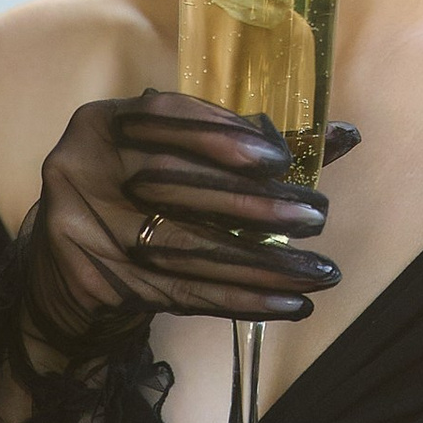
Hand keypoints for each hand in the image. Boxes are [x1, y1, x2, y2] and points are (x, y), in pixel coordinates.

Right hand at [12, 92, 346, 367]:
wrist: (78, 265)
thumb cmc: (147, 196)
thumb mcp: (185, 158)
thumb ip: (255, 144)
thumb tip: (345, 135)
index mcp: (104, 123)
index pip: (164, 118)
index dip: (221, 136)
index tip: (279, 159)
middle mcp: (83, 169)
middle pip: (177, 187)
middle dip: (254, 206)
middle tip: (315, 219)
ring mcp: (82, 228)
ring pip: (185, 247)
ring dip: (260, 264)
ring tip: (318, 273)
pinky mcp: (95, 282)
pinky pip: (180, 294)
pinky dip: (240, 300)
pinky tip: (288, 305)